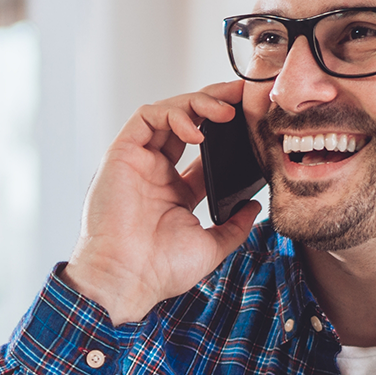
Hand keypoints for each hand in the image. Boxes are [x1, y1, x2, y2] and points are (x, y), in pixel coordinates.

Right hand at [62, 81, 262, 323]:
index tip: (252, 120)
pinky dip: (173, 114)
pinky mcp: (122, 153)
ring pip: (167, 112)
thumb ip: (234, 226)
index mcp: (175, 192)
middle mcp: (156, 172)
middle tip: (242, 96)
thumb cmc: (161, 269)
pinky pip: (146, 117)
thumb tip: (253, 206)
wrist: (128, 277)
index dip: (228, 131)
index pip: (204, 149)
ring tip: (225, 112)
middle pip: (187, 122)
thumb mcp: (211, 247)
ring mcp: (138, 161)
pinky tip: (197, 130)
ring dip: (198, 103)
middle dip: (215, 103)